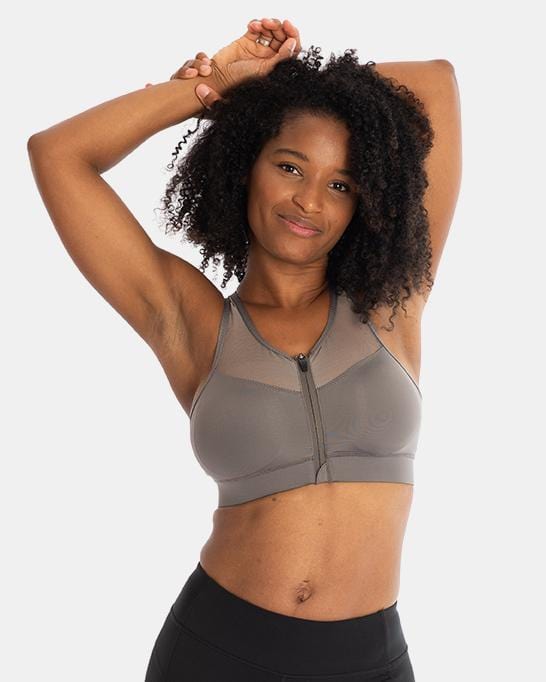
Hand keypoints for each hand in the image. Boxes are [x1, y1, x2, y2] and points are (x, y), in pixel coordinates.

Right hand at [167, 17, 301, 107]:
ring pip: (270, 30)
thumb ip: (280, 58)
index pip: (291, 48)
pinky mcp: (247, 41)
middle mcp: (269, 57)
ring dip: (268, 23)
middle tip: (272, 24)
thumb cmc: (240, 81)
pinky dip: (256, 24)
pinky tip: (252, 27)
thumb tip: (293, 43)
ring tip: (262, 24)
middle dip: (279, 27)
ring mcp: (258, 49)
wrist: (219, 79)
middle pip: (281, 36)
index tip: (287, 26)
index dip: (292, 34)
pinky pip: (256, 28)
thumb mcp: (265, 70)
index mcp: (277, 65)